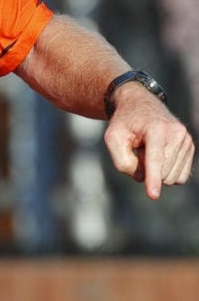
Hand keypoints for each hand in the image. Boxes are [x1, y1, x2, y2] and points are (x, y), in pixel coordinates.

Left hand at [104, 83, 194, 198]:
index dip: (153, 179)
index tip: (153, 195)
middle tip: (138, 149)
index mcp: (157, 129)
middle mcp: (177, 134)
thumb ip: (122, 161)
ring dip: (156, 171)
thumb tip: (143, 179)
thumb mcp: (112, 138)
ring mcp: (186, 141)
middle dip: (146, 169)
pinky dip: (166, 172)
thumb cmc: (124, 122)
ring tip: (148, 150)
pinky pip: (180, 176)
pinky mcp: (190, 147)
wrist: (140, 105)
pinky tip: (158, 155)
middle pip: (162, 173)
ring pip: (172, 177)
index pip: (155, 160)